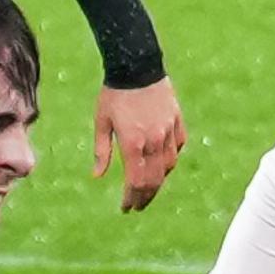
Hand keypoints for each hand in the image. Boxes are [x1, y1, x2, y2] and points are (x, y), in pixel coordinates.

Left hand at [93, 80, 186, 212]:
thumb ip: (102, 152)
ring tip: (149, 188)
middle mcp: (154, 142)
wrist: (136, 65)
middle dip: (145, 197)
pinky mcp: (177, 121)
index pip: (135, 183)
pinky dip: (170, 160)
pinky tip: (162, 164)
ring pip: (168, 167)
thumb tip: (97, 176)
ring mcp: (168, 132)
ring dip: (159, 182)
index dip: (131, 199)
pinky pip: (177, 148)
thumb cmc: (114, 94)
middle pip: (154, 181)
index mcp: (133, 144)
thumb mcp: (101, 122)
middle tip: (138, 206)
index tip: (126, 208)